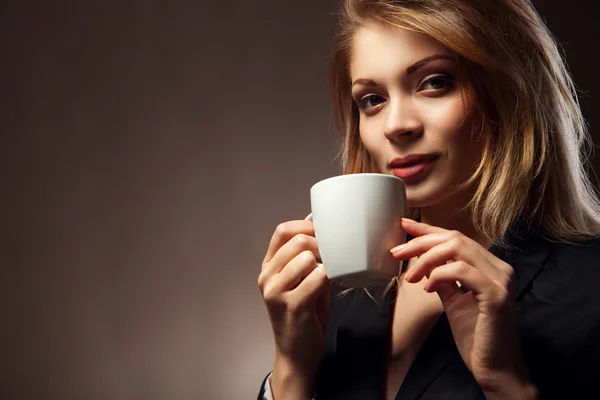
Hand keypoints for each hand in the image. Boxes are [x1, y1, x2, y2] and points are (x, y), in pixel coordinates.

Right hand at [258, 220, 331, 397]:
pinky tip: (328, 289)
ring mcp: (276, 291)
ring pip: (307, 257)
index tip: (324, 236)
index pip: (283, 231)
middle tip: (331, 260)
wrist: (296, 354)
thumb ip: (307, 259)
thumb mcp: (300, 282)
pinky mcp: (292, 305)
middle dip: (321, 246)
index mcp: (268, 268)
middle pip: (297, 240)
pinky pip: (318, 277)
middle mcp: (267, 277)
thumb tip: (326, 234)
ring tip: (327, 279)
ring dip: (324, 264)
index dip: (307, 227)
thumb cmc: (303, 316)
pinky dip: (329, 278)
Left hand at [390, 218, 535, 396]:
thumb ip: (443, 279)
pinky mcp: (495, 295)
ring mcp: (500, 280)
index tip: (404, 225)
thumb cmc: (476, 337)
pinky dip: (439, 275)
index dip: (428, 230)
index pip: (457, 239)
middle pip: (455, 239)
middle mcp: (499, 268)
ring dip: (426, 259)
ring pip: (458, 249)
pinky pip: (461, 271)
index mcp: (490, 267)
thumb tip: (423, 261)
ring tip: (410, 277)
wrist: (495, 369)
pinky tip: (427, 288)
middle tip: (397, 252)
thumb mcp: (454, 301)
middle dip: (421, 242)